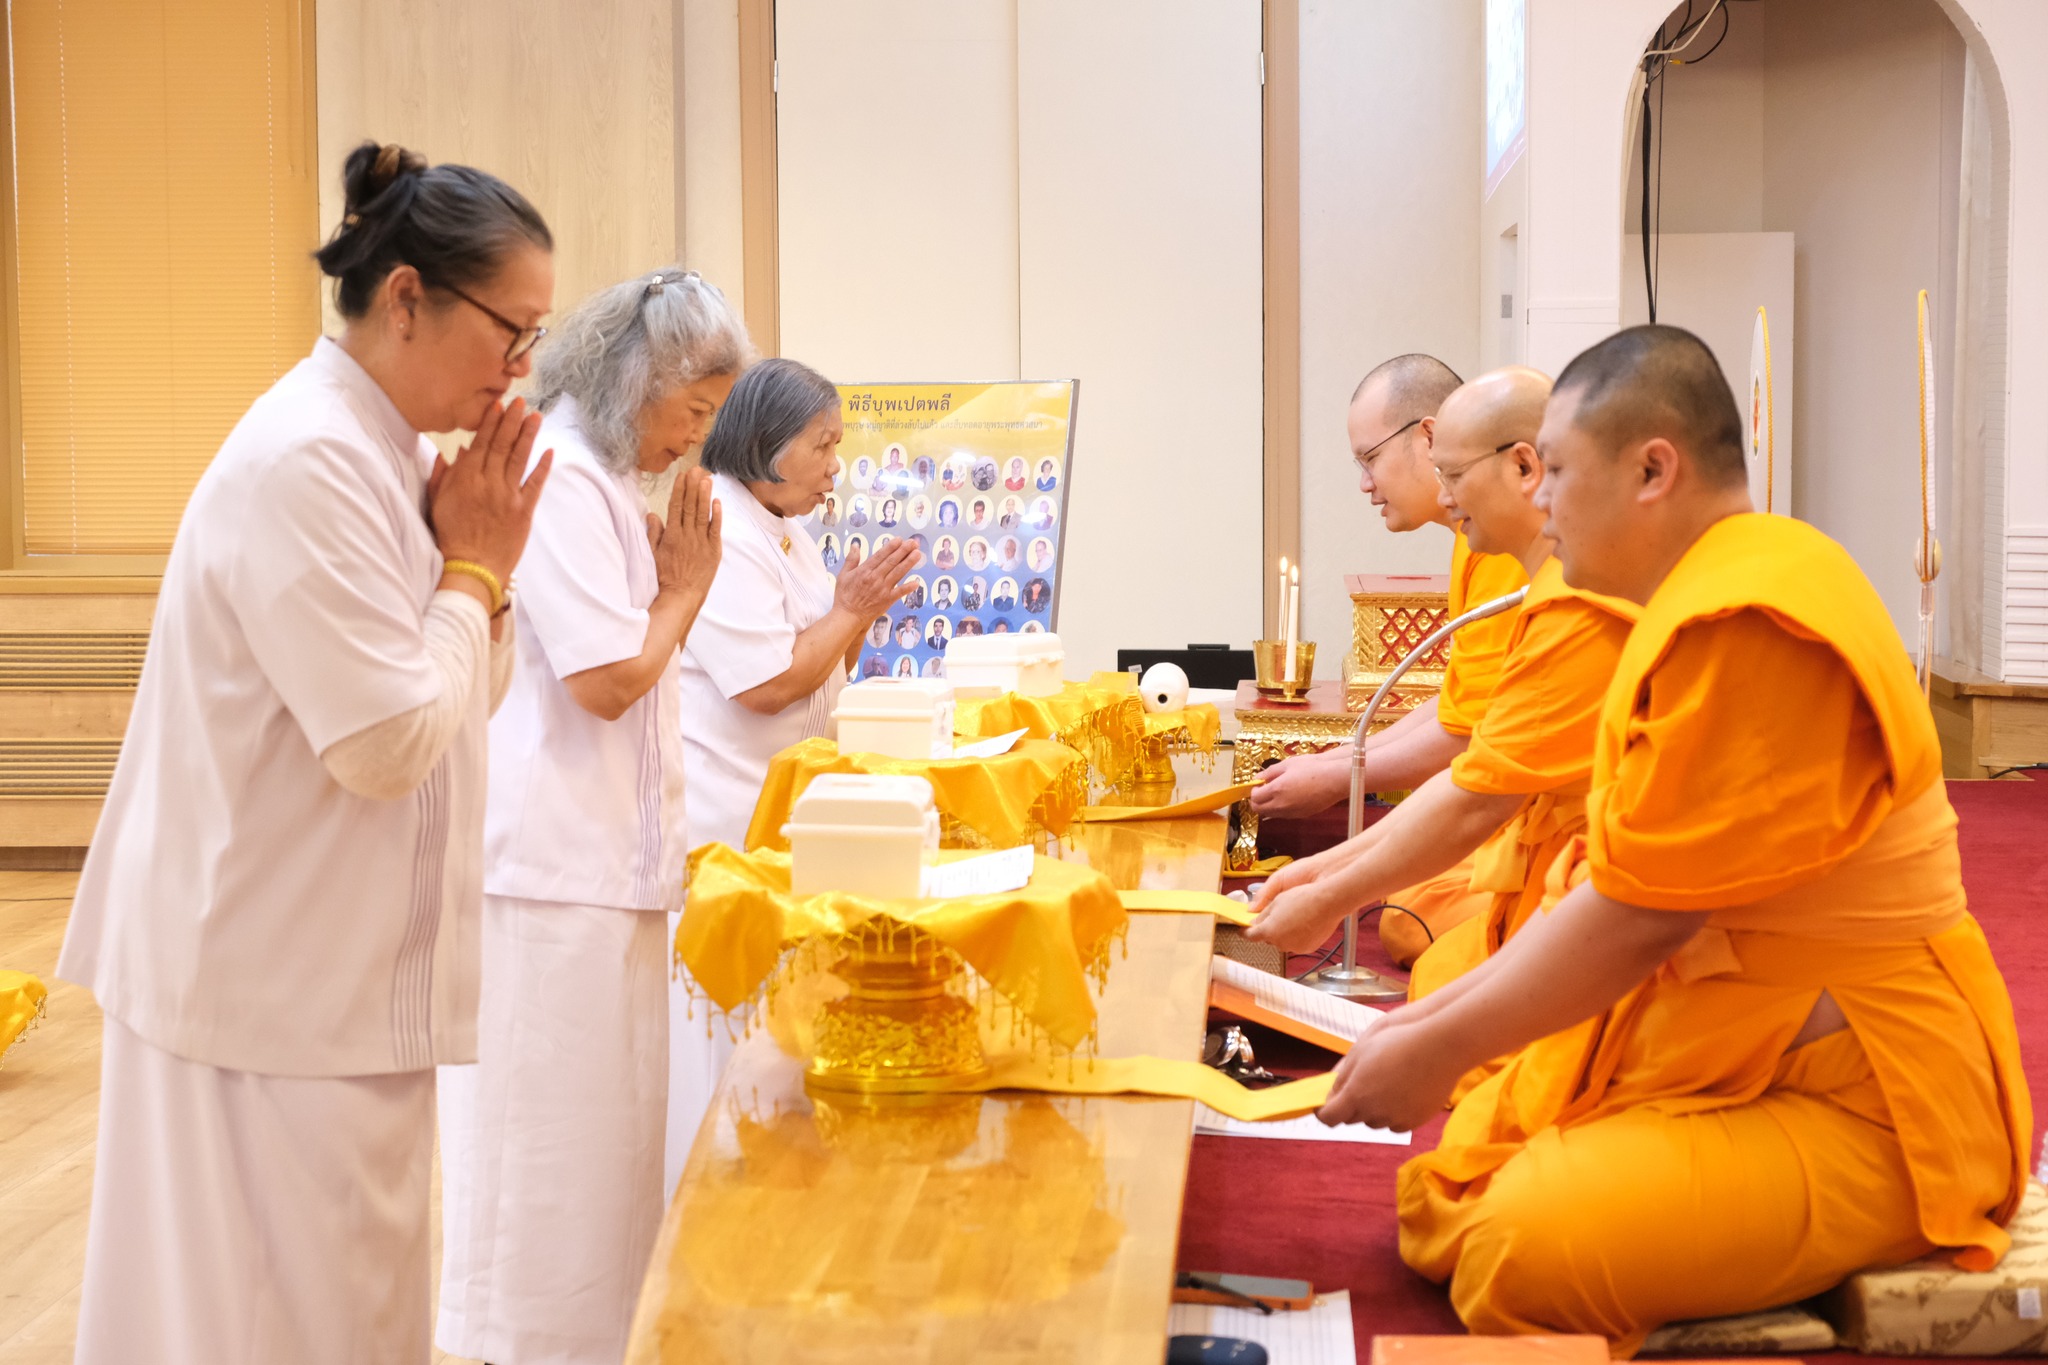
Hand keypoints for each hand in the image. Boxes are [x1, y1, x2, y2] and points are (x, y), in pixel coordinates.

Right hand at [430, 396, 552, 583]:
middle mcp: (488, 483)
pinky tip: (549, 450)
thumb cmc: (450, 536)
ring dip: (529, 435)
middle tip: (520, 401)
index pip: (481, 443)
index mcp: (465, 479)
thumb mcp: (437, 503)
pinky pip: (536, 484)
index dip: (491, 423)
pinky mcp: (524, 511)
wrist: (471, 569)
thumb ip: (444, 476)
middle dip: (512, 421)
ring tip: (536, 416)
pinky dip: (543, 466)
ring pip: (520, 459)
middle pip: (502, 445)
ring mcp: (508, 496)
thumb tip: (453, 452)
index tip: (498, 405)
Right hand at [649, 465, 721, 598]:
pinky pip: (716, 530)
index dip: (680, 489)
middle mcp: (687, 535)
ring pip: (704, 514)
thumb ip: (653, 533)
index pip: (676, 506)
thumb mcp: (652, 555)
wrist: (681, 597)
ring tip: (707, 479)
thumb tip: (651, 514)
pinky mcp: (714, 551)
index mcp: (672, 535)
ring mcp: (702, 543)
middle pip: (691, 506)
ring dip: (705, 495)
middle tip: (697, 469)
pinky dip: (717, 515)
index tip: (682, 475)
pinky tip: (717, 502)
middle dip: (693, 486)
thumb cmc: (664, 578)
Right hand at [833, 537, 921, 621]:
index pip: (880, 555)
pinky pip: (900, 592)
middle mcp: (875, 578)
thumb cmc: (844, 596)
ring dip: (909, 563)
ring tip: (918, 554)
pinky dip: (908, 587)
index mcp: (864, 571)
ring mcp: (882, 589)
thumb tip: (855, 545)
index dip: (891, 547)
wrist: (847, 616)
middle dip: (904, 550)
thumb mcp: (843, 575)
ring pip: (898, 573)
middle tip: (913, 542)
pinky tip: (917, 582)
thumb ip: (851, 559)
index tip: (900, 539)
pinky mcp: (887, 600)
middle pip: (892, 561)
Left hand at [1242, 861, 1352, 953]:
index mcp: (1269, 931)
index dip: (1245, 932)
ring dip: (1283, 932)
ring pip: (1283, 940)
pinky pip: (1297, 942)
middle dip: (1269, 928)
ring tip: (1294, 916)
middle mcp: (1280, 943)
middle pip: (1268, 937)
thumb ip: (1263, 914)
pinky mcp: (1308, 948)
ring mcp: (1295, 947)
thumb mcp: (1277, 901)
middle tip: (1275, 915)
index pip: (1251, 936)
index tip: (1243, 930)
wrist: (1328, 902)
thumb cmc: (1304, 898)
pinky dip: (1297, 935)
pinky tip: (1303, 923)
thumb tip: (1256, 921)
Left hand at [1247, 752, 1346, 817]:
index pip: (1254, 798)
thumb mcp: (1287, 764)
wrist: (1334, 779)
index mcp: (1277, 790)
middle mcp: (1282, 805)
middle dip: (1257, 800)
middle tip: (1264, 790)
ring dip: (1268, 806)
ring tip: (1277, 792)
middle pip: (1259, 810)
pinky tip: (1289, 797)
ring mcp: (1292, 813)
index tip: (1258, 784)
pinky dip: (1280, 809)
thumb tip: (1257, 778)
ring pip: (1271, 814)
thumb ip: (1269, 772)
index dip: (1253, 791)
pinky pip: (1284, 815)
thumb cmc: (1312, 767)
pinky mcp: (1301, 816)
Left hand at [1316, 1015, 1459, 1131]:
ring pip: (1374, 1121)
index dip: (1324, 1111)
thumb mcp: (1361, 1051)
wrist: (1440, 1049)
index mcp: (1355, 1095)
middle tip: (1360, 1084)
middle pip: (1352, 1118)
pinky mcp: (1414, 1122)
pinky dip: (1394, 1113)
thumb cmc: (1397, 1043)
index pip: (1329, 1116)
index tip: (1325, 1104)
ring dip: (1373, 1109)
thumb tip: (1332, 1092)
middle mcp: (1373, 1112)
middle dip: (1351, 1105)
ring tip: (1386, 1083)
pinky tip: (1402, 1093)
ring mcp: (1394, 1119)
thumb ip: (1343, 1075)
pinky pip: (1396, 1123)